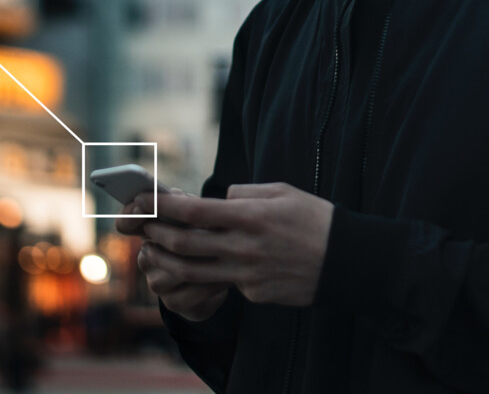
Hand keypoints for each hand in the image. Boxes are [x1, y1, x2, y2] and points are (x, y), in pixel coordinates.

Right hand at [117, 189, 232, 320]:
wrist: (218, 278)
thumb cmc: (205, 236)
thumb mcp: (197, 216)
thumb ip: (184, 204)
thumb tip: (177, 197)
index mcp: (148, 231)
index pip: (126, 224)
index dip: (131, 215)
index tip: (141, 205)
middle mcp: (147, 258)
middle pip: (156, 247)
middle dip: (183, 237)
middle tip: (207, 231)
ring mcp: (157, 283)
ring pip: (175, 270)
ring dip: (203, 261)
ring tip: (225, 254)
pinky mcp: (173, 302)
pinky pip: (191, 292)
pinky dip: (212, 282)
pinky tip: (229, 276)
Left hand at [140, 181, 333, 307]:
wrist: (347, 261)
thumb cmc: (316, 219)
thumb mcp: (283, 192)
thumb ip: (246, 194)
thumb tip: (220, 199)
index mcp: (251, 217)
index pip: (194, 212)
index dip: (162, 206)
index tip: (143, 200)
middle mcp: (244, 247)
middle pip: (185, 244)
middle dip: (156, 233)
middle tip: (141, 226)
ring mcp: (248, 275)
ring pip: (194, 271)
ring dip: (168, 261)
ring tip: (154, 251)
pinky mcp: (254, 294)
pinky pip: (225, 283)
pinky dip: (211, 274)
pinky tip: (208, 266)